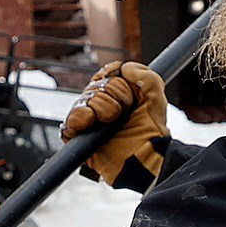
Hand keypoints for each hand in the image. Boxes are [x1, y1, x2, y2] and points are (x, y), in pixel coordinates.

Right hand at [62, 60, 167, 188]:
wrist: (145, 158)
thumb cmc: (152, 134)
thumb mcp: (156, 98)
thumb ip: (145, 76)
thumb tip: (124, 68)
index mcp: (118, 97)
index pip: (107, 74)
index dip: (115, 78)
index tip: (128, 94)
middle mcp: (101, 108)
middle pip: (95, 85)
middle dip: (112, 94)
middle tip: (123, 112)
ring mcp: (89, 122)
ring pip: (83, 100)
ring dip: (101, 106)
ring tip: (111, 120)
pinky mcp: (78, 138)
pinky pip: (69, 121)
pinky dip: (80, 117)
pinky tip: (91, 121)